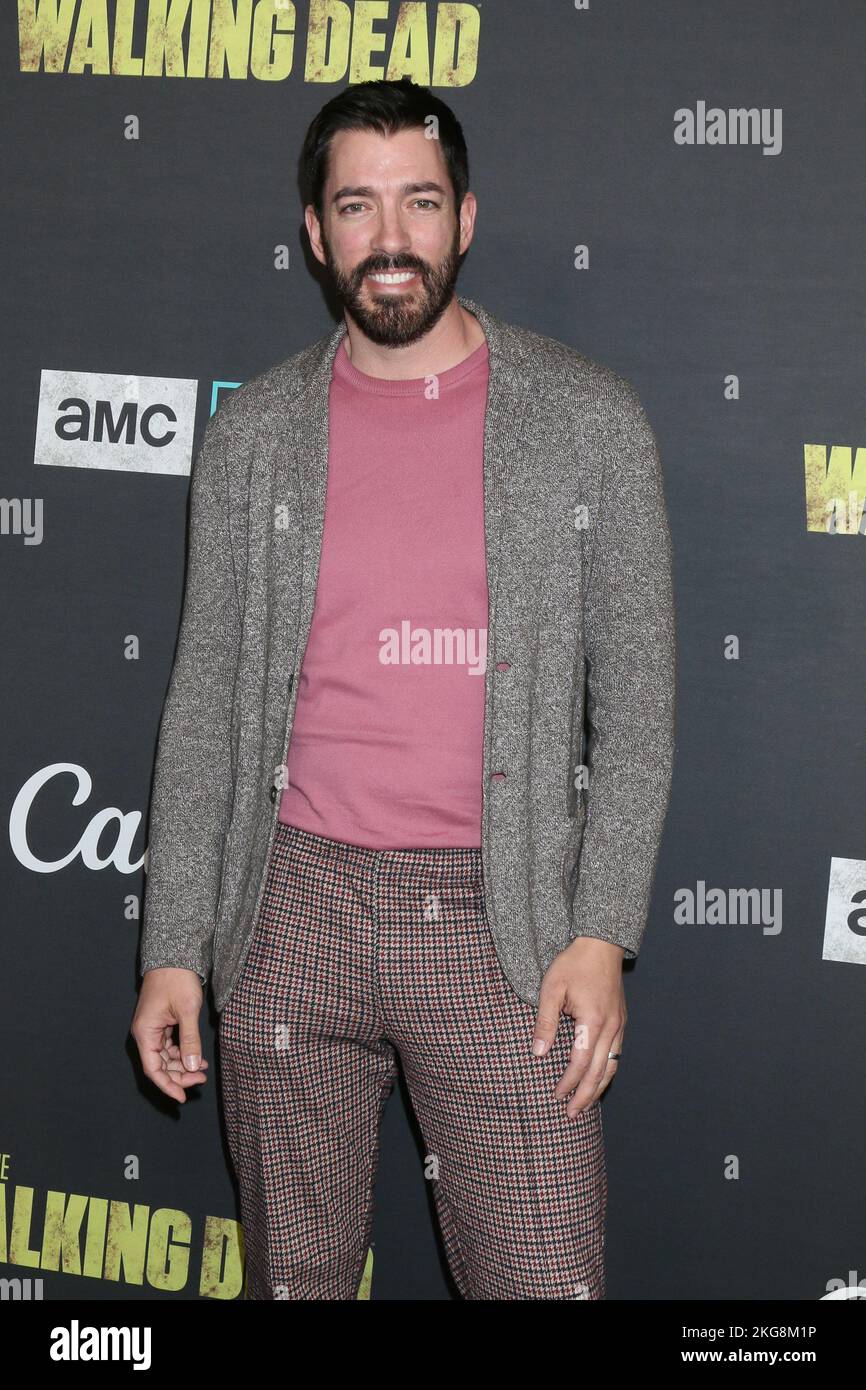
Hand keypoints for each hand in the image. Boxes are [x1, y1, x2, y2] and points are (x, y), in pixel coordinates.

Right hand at [131, 968, 208, 1103]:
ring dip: (182, 1065)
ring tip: (202, 1069)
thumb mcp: (187, 1011)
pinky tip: (197, 1056)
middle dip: (179, 1075)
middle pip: (160, 1065)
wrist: (175, 955)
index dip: (168, 1085)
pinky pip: (170, 1045)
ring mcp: (153, 1027)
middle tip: (201, 1080)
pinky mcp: (162, 1022)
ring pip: (166, 1056)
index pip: (153, 1069)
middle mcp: (146, 1032)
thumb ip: (190, 1040)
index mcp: (145, 1032)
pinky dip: (183, 1052)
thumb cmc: (177, 979)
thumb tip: (193, 1067)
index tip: (182, 1097)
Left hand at [532, 937, 625, 1117]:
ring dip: (598, 1088)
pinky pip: (616, 1055)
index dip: (568, 1083)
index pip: (580, 1062)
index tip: (555, 1096)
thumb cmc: (574, 964)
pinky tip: (596, 1080)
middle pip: (599, 1072)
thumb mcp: (551, 989)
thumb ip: (545, 1022)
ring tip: (584, 1105)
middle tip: (571, 1115)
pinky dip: (606, 1072)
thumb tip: (538, 1053)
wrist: (601, 945)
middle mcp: (611, 1028)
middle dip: (585, 1096)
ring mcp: (619, 1026)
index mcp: (593, 1021)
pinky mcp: (620, 1022)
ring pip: (611, 1066)